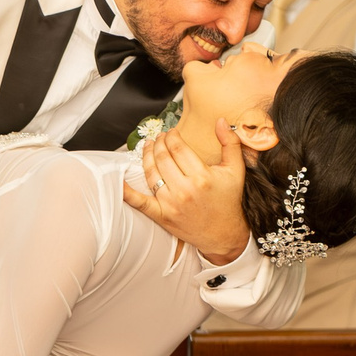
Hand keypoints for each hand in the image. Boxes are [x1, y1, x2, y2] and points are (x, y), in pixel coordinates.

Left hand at [122, 124, 249, 264]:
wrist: (224, 234)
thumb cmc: (229, 201)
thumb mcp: (236, 170)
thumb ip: (231, 143)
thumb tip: (222, 121)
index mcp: (202, 177)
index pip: (178, 148)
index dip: (172, 137)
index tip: (172, 132)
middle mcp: (184, 190)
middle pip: (163, 158)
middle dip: (159, 143)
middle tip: (159, 137)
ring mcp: (171, 204)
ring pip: (152, 174)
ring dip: (146, 156)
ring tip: (148, 146)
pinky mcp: (162, 216)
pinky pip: (140, 202)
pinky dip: (128, 192)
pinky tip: (120, 181)